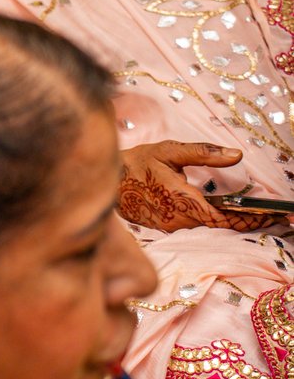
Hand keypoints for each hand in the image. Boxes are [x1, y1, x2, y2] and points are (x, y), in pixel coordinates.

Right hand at [118, 141, 272, 232]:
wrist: (106, 181)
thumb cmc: (137, 163)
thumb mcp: (169, 151)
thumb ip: (203, 153)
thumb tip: (236, 154)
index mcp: (183, 200)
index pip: (225, 217)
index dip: (250, 219)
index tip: (271, 215)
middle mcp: (179, 218)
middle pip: (221, 226)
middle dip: (246, 220)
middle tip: (270, 215)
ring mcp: (172, 226)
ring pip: (209, 227)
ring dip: (230, 221)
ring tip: (252, 214)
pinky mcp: (167, 228)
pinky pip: (196, 227)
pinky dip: (213, 221)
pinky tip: (224, 213)